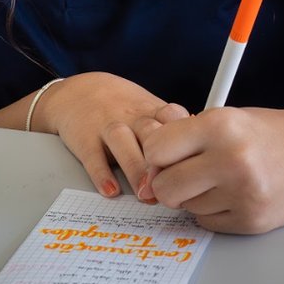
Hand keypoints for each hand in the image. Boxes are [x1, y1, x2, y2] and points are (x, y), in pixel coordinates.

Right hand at [32, 72, 183, 201]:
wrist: (77, 90)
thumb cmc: (122, 105)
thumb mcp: (149, 108)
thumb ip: (173, 129)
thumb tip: (205, 148)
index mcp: (152, 110)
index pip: (174, 122)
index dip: (186, 144)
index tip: (196, 167)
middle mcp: (131, 117)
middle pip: (151, 134)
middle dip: (163, 160)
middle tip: (173, 187)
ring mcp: (106, 125)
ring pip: (122, 142)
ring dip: (135, 168)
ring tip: (145, 193)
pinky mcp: (84, 138)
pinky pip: (92, 156)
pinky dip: (101, 174)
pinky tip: (110, 190)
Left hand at [138, 107, 283, 233]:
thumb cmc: (267, 134)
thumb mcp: (226, 118)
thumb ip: (183, 136)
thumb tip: (144, 164)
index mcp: (221, 126)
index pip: (156, 150)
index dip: (156, 155)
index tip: (166, 155)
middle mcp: (232, 159)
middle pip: (164, 187)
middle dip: (168, 183)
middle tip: (186, 174)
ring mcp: (243, 193)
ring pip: (186, 207)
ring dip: (196, 196)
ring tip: (223, 179)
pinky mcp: (252, 220)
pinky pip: (207, 223)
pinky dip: (214, 210)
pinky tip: (235, 194)